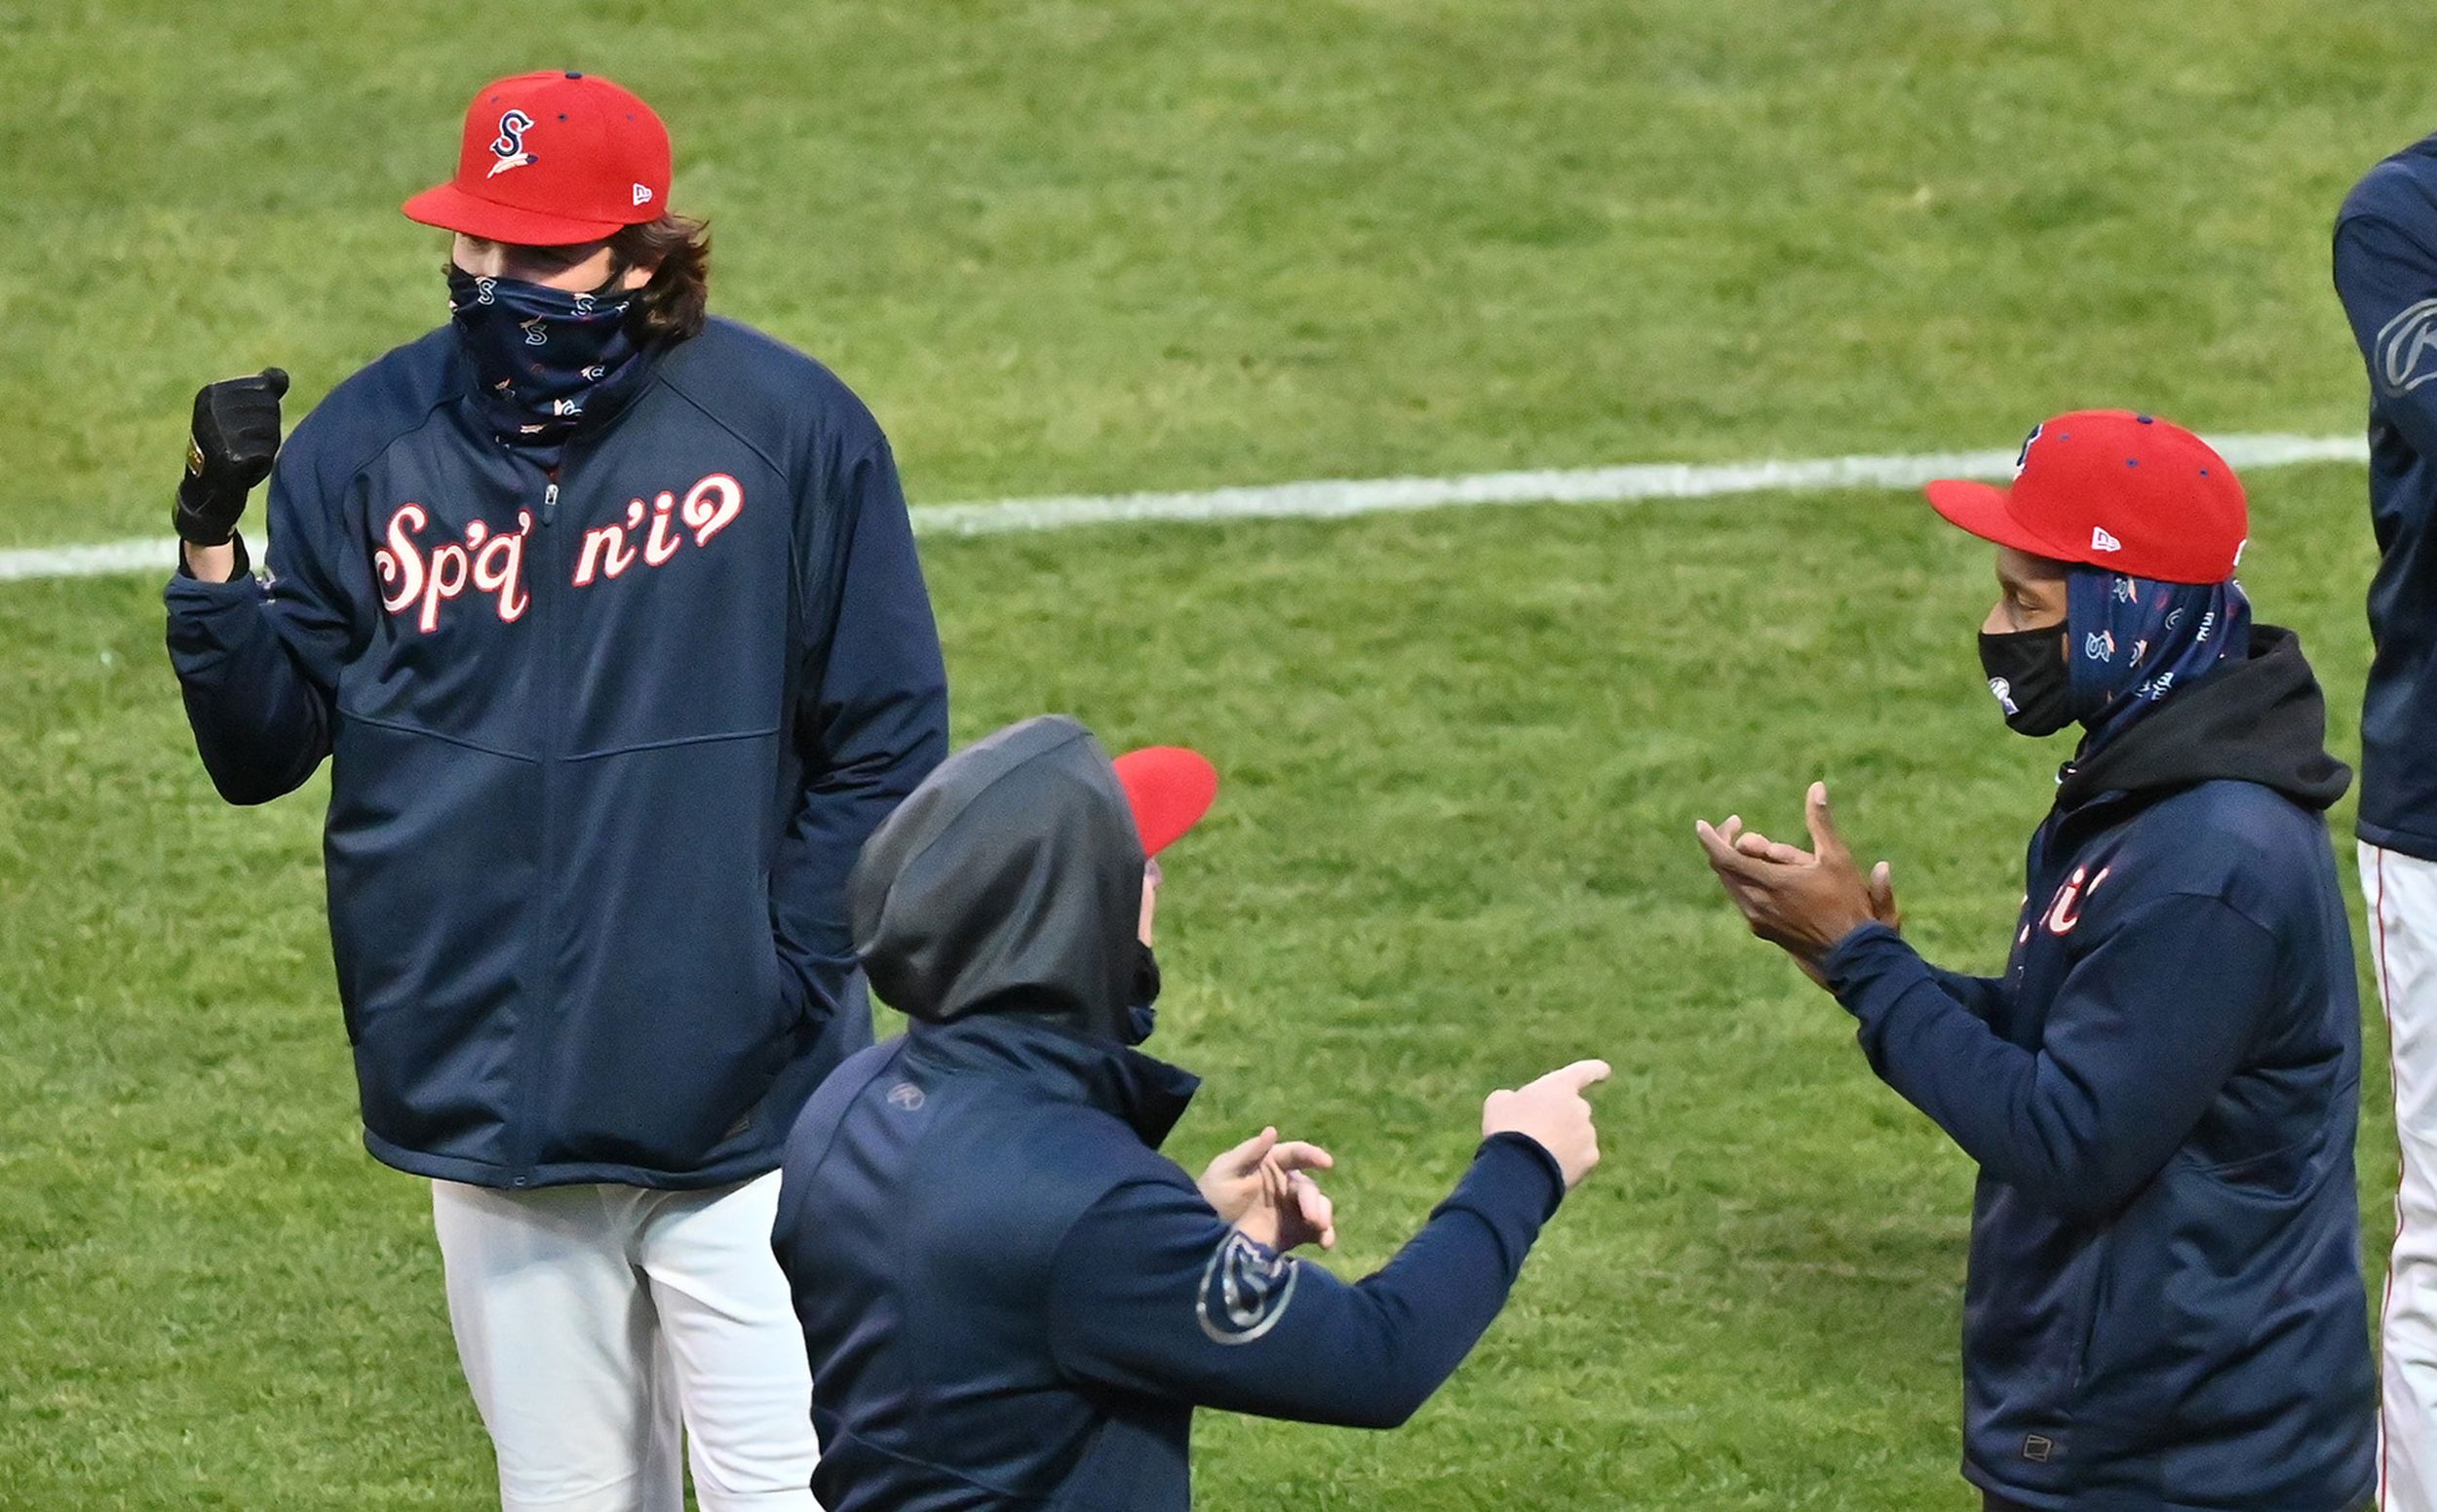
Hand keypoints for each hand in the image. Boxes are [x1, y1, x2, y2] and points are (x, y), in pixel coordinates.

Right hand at [174, 368, 289, 546]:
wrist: (208, 491)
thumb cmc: (230, 448)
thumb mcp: (241, 415)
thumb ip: (262, 392)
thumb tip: (281, 375)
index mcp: (211, 393)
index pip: (265, 389)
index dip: (262, 412)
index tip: (240, 427)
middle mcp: (212, 408)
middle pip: (271, 408)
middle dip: (265, 430)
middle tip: (242, 444)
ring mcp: (220, 432)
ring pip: (271, 431)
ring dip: (265, 448)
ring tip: (242, 455)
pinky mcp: (231, 457)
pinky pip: (267, 453)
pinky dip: (262, 466)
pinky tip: (243, 470)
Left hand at [1198, 1127, 1336, 1251]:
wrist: (1204, 1234)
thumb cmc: (1212, 1196)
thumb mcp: (1225, 1171)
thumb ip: (1249, 1152)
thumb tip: (1272, 1130)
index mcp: (1271, 1163)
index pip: (1296, 1154)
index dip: (1312, 1155)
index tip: (1327, 1163)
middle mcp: (1285, 1184)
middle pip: (1308, 1187)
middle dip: (1313, 1199)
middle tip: (1312, 1217)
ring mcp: (1291, 1210)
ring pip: (1318, 1207)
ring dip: (1323, 1215)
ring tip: (1320, 1227)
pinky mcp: (1294, 1233)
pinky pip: (1315, 1232)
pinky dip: (1324, 1235)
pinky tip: (1325, 1243)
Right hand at [1481, 1058, 1609, 1188]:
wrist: (1522, 1167)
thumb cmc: (1508, 1128)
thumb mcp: (1499, 1103)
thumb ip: (1513, 1098)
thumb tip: (1515, 1103)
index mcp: (1560, 1086)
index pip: (1584, 1072)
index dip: (1594, 1070)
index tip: (1605, 1071)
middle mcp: (1580, 1107)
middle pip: (1573, 1111)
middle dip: (1560, 1120)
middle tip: (1534, 1135)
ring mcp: (1588, 1133)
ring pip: (1577, 1136)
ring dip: (1562, 1142)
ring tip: (1536, 1155)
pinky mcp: (1591, 1158)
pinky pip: (1580, 1158)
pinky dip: (1568, 1162)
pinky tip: (1548, 1167)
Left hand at [1695, 781, 1892, 977]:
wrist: (1852, 957)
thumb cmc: (1848, 905)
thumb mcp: (1837, 858)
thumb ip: (1821, 822)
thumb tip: (1816, 787)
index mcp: (1769, 883)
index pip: (1724, 857)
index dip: (1710, 838)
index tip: (1701, 824)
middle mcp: (1756, 903)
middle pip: (1724, 869)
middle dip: (1724, 844)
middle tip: (1736, 825)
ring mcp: (1757, 919)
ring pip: (1732, 885)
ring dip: (1736, 863)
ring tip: (1755, 848)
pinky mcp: (1762, 930)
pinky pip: (1743, 899)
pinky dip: (1744, 881)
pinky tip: (1760, 873)